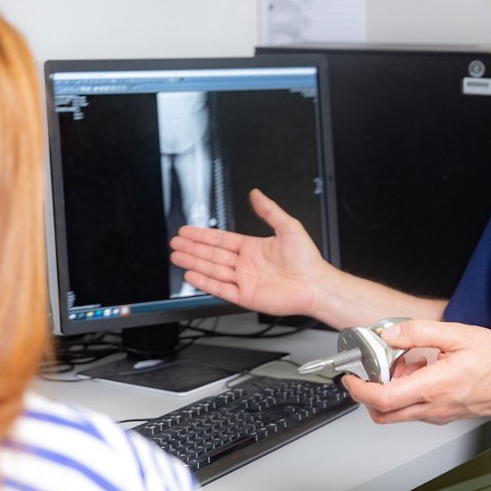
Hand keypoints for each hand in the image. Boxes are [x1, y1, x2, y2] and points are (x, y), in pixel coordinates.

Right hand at [169, 189, 328, 317]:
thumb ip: (269, 211)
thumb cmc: (307, 260)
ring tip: (176, 256)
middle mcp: (245, 264)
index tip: (187, 231)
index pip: (221, 239)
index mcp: (253, 247)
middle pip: (212, 254)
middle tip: (175, 242)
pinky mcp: (245, 296)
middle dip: (192, 248)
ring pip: (212, 269)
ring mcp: (244, 280)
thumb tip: (257, 194)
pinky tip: (192, 275)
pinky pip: (220, 288)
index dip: (203, 235)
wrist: (315, 285)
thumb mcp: (289, 227)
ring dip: (194, 262)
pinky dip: (205, 282)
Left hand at [343, 320, 490, 424]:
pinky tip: (422, 371)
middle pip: (383, 414)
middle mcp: (433, 408)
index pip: (384, 399)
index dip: (359, 390)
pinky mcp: (444, 416)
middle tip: (371, 370)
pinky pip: (414, 410)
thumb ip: (419, 332)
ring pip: (398, 414)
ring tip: (407, 364)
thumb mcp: (458, 334)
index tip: (350, 377)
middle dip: (368, 394)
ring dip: (390, 391)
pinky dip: (407, 393)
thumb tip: (390, 334)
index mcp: (434, 387)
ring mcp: (438, 415)